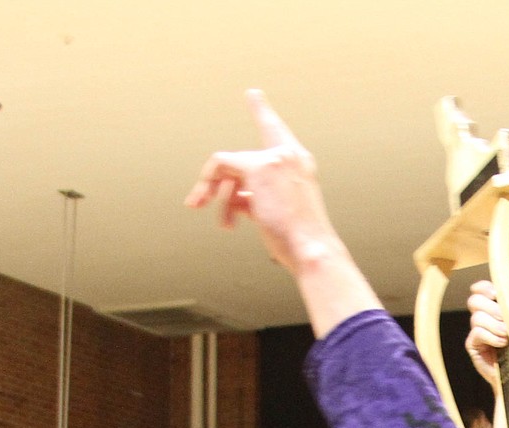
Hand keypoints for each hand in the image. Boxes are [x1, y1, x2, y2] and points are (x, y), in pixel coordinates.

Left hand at [185, 90, 341, 273]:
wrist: (314, 251)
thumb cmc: (300, 243)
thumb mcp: (278, 215)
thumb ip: (255, 199)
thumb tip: (230, 199)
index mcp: (300, 166)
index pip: (276, 133)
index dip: (263, 113)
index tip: (253, 94)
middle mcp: (291, 155)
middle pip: (241, 158)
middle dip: (214, 181)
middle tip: (194, 202)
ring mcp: (276, 158)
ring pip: (226, 163)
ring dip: (209, 189)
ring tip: (209, 216)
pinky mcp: (260, 167)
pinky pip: (221, 164)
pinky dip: (208, 185)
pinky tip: (215, 214)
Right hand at [465, 280, 506, 388]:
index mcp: (496, 308)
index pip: (480, 290)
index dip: (484, 287)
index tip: (496, 293)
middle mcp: (484, 318)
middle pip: (474, 300)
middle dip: (491, 307)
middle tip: (505, 318)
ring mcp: (477, 332)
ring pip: (476, 317)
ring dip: (494, 324)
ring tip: (507, 335)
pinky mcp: (474, 346)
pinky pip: (477, 333)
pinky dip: (490, 336)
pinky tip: (502, 344)